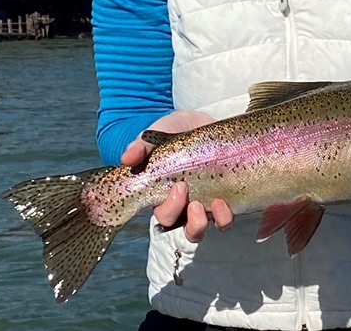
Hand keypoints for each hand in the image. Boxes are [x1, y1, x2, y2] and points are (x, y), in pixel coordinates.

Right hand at [121, 110, 234, 240]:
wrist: (201, 121)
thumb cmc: (175, 131)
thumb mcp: (158, 132)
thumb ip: (142, 145)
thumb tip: (126, 159)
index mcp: (164, 192)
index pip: (161, 213)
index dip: (168, 208)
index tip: (177, 186)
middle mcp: (183, 203)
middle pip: (177, 225)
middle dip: (180, 214)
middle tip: (185, 189)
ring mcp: (203, 203)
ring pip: (198, 229)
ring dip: (200, 224)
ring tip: (207, 205)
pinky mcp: (223, 199)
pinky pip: (223, 220)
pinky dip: (224, 217)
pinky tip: (224, 203)